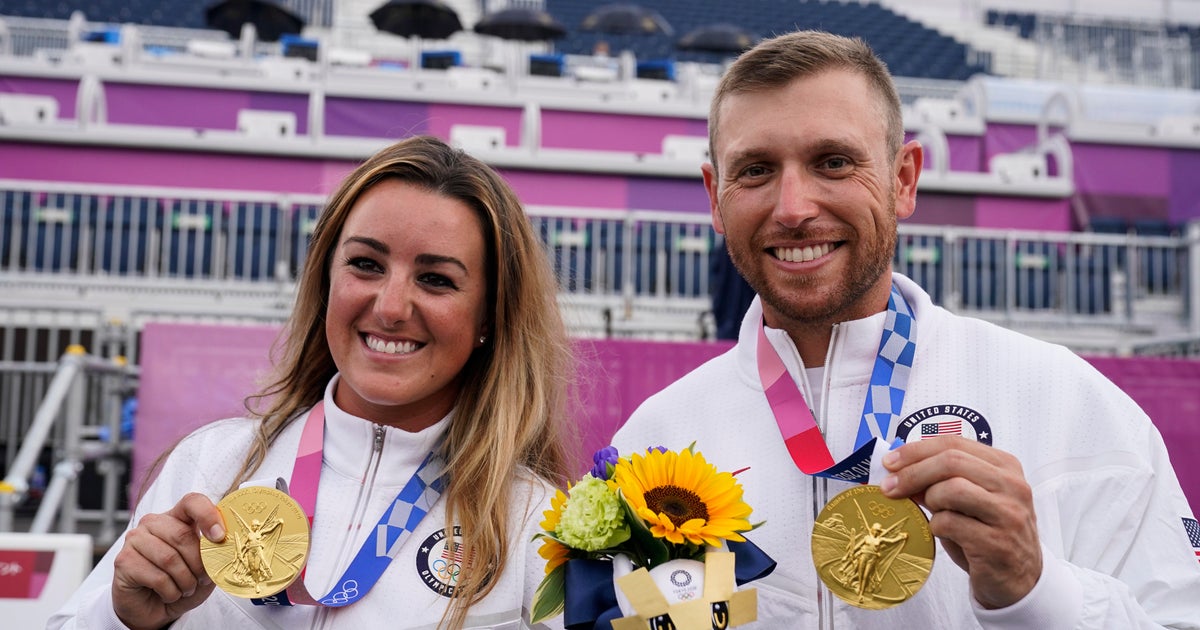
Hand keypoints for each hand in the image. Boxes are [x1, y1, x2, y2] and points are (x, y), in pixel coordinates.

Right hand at [111, 492, 225, 629]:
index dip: (208, 515)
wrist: (153, 610)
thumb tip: (225, 543)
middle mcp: (152, 523)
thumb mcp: (203, 567)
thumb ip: (213, 552)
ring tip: (186, 589)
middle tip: (201, 579)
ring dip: (185, 581)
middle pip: (182, 535)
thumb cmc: (180, 583)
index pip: (192, 502)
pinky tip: (168, 594)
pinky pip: (157, 577)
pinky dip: (170, 591)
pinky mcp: (124, 561)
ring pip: (169, 558)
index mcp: (176, 517)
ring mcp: (135, 540)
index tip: (220, 536)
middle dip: (198, 564)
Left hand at [879, 436, 1040, 608]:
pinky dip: (936, 526)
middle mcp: (1012, 485)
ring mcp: (1008, 513)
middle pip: (951, 462)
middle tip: (890, 487)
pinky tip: (943, 532)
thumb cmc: (987, 534)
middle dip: (912, 473)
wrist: (1019, 579)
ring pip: (952, 489)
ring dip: (930, 500)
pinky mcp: (998, 542)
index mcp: (1005, 466)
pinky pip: (950, 523)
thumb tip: (898, 470)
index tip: (890, 462)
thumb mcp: (967, 501)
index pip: (954, 443)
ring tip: (932, 512)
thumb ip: (940, 481)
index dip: (916, 450)